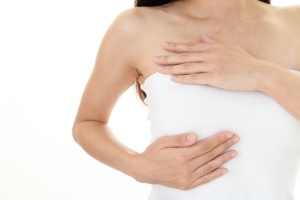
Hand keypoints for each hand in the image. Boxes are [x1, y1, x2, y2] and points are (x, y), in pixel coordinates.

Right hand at [133, 131, 238, 189]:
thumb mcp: (163, 142)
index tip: (228, 135)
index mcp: (181, 156)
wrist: (144, 170)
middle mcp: (186, 168)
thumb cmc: (153, 153)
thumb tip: (195, 137)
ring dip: (223, 160)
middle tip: (235, 140)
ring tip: (233, 153)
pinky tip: (223, 170)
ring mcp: (187, 178)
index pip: (205, 146)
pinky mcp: (186, 184)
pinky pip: (204, 180)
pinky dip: (215, 175)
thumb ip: (179, 140)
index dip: (218, 140)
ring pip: (209, 167)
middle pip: (209, 155)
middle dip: (224, 147)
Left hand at [153, 35, 270, 90]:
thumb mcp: (230, 48)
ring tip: (159, 70)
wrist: (259, 72)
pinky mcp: (215, 77)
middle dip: (168, 57)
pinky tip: (174, 79)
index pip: (190, 47)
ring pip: (187, 66)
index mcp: (213, 47)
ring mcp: (212, 66)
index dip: (176, 46)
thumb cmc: (245, 61)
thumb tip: (203, 38)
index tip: (164, 45)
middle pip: (185, 56)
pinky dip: (183, 78)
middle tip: (154, 58)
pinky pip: (195, 78)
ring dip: (171, 68)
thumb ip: (214, 43)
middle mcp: (210, 55)